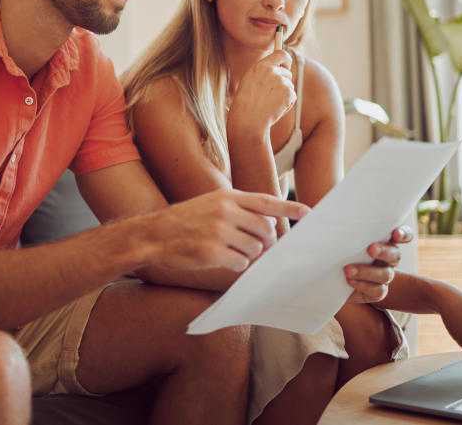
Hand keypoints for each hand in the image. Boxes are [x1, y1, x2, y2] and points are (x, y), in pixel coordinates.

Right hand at [139, 188, 308, 272]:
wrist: (154, 234)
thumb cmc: (185, 220)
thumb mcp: (211, 203)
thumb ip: (239, 209)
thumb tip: (267, 225)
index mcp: (227, 197)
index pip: (266, 201)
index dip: (289, 208)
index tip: (308, 213)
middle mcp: (226, 211)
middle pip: (265, 230)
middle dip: (266, 241)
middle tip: (258, 245)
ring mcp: (219, 232)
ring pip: (254, 249)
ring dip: (248, 254)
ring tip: (230, 250)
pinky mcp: (212, 253)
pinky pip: (241, 264)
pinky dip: (235, 265)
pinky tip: (221, 259)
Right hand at [228, 49, 294, 133]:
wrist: (249, 119)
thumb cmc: (246, 102)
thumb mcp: (250, 80)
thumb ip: (263, 71)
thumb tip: (278, 67)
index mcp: (260, 66)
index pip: (282, 54)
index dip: (286, 60)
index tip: (286, 65)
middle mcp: (272, 71)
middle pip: (287, 72)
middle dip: (283, 81)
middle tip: (271, 94)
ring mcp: (282, 82)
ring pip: (289, 85)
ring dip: (284, 93)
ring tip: (269, 102)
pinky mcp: (289, 93)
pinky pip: (292, 95)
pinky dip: (287, 102)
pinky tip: (275, 107)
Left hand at [343, 226, 412, 303]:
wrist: (335, 276)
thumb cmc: (341, 250)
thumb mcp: (344, 239)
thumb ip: (350, 232)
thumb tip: (339, 222)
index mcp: (386, 241)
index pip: (404, 235)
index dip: (404, 234)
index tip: (395, 234)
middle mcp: (389, 258)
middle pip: (395, 254)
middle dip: (384, 251)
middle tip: (370, 249)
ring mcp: (385, 275)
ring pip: (386, 274)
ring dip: (367, 271)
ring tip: (348, 270)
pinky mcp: (378, 291)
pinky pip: (378, 290)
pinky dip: (363, 285)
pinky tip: (350, 281)